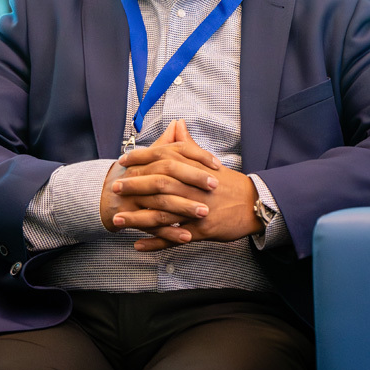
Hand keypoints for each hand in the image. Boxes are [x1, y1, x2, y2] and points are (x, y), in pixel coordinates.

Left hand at [119, 121, 262, 251]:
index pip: (163, 158)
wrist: (253, 204)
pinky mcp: (201, 229)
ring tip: (117, 220)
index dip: (141, 159)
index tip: (123, 161)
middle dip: (135, 187)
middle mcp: (194, 187)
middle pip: (159, 184)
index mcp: (194, 169)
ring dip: (138, 218)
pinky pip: (174, 237)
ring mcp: (197, 209)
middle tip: (115, 188)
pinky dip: (155, 242)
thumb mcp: (208, 163)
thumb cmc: (228, 183)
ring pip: (162, 213)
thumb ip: (188, 145)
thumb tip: (177, 124)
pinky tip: (137, 245)